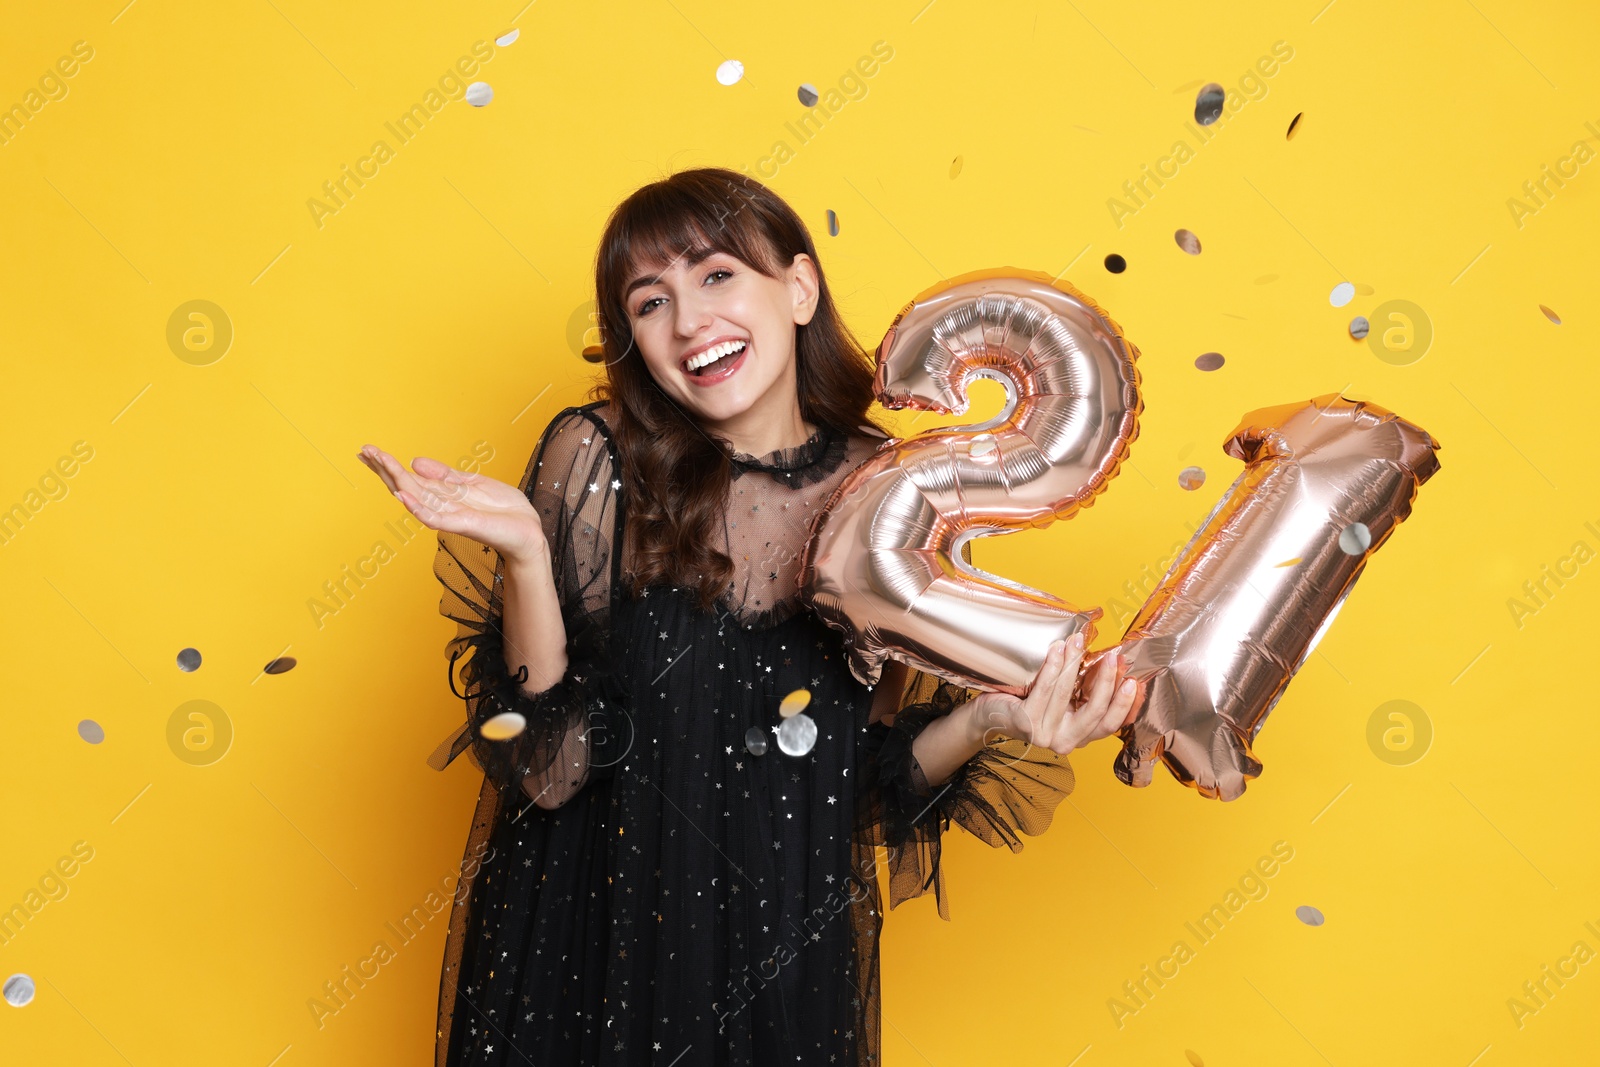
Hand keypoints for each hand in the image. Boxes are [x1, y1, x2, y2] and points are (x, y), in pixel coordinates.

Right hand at [357, 444, 546, 566]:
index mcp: (444, 494)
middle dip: (385, 468)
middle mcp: (442, 505)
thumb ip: (446, 475)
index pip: (409, 477)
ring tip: (379, 464)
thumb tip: (415, 461)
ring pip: (416, 498)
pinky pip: (435, 517)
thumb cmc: (504, 511)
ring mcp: (450, 515)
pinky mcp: (463, 525)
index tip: (368, 451)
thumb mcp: (474, 483)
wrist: (527, 531)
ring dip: (396, 481)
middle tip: (364, 451)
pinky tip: (403, 497)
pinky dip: (418, 508)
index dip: (388, 464)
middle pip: (406, 485)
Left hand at [964, 632, 1138, 756]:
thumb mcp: (1064, 702)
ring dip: (1075, 663)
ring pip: (1067, 694)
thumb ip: (1084, 692)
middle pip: (1094, 712)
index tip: (1133, 680)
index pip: (1109, 725)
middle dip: (1107, 681)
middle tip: (1113, 657)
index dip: (1123, 704)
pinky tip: (1057, 650)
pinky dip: (1053, 667)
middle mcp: (1065, 741)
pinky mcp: (1027, 723)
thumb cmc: (1030, 703)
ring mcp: (1045, 735)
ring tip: (1077, 641)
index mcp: (1079, 736)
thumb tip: (1112, 663)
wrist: (993, 714)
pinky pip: (1045, 690)